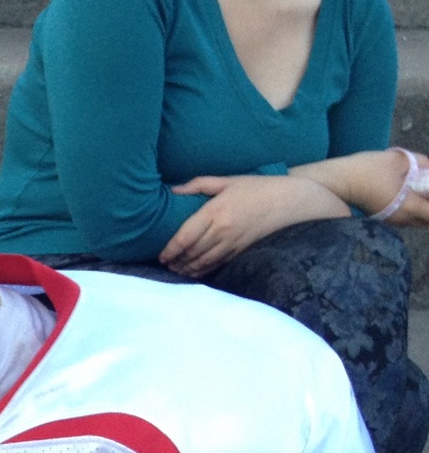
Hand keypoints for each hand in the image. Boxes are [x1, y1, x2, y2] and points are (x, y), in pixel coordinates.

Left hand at [162, 174, 348, 275]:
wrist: (291, 201)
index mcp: (215, 211)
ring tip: (176, 270)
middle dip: (176, 261)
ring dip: (187, 268)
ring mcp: (233, 242)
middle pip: (192, 252)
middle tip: (165, 264)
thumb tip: (174, 189)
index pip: (185, 236)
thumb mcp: (228, 180)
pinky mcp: (242, 250)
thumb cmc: (257, 187)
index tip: (161, 255)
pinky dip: (204, 270)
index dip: (171, 249)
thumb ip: (199, 184)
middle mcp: (222, 230)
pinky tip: (194, 272)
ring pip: (204, 261)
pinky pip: (218, 264)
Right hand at [290, 149, 428, 224]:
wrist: (334, 182)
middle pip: (427, 221)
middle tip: (424, 190)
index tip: (427, 188)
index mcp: (408, 206)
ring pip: (415, 220)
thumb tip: (428, 167)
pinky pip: (404, 218)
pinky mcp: (381, 218)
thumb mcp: (396, 160)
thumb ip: (420, 162)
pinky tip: (407, 195)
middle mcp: (401, 219)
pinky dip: (411, 210)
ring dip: (422, 209)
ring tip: (419, 193)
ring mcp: (390, 220)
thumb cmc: (365, 171)